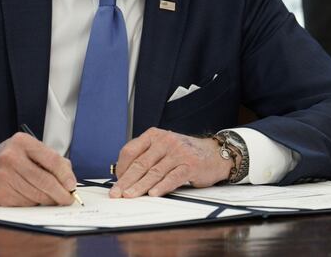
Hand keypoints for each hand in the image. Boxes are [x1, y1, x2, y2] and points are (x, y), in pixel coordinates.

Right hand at [0, 132, 76, 205]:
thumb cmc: (5, 160)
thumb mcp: (25, 150)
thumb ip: (48, 159)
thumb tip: (68, 178)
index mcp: (22, 142)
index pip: (52, 159)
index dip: (65, 175)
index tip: (72, 185)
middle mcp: (12, 157)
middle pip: (45, 180)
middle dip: (60, 193)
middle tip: (67, 198)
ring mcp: (5, 176)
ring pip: (37, 195)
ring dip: (48, 200)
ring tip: (50, 198)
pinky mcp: (1, 193)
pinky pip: (26, 203)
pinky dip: (34, 204)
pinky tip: (32, 198)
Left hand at [109, 127, 232, 197]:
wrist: (214, 153)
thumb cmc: (184, 153)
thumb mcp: (162, 148)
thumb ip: (146, 156)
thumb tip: (124, 176)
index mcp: (154, 135)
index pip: (130, 150)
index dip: (121, 167)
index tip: (116, 182)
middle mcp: (165, 141)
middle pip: (140, 163)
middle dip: (126, 180)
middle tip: (116, 193)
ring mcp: (178, 152)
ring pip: (154, 171)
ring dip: (140, 186)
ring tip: (130, 195)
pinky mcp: (191, 164)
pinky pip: (173, 177)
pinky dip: (162, 186)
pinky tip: (153, 193)